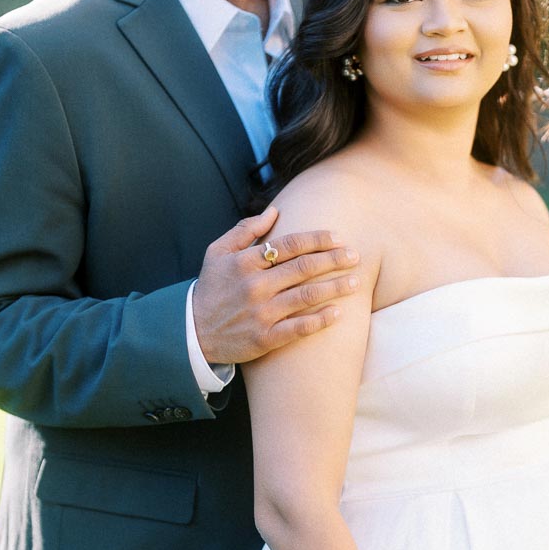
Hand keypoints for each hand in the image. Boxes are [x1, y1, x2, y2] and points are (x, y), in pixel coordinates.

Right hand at [192, 205, 359, 364]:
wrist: (192, 332)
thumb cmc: (210, 288)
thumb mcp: (218, 252)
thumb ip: (245, 229)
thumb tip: (275, 210)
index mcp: (245, 262)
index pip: (289, 245)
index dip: (317, 239)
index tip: (339, 238)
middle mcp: (255, 286)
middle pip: (303, 268)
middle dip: (334, 259)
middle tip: (355, 256)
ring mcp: (261, 313)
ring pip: (306, 296)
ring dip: (335, 287)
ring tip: (356, 282)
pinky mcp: (265, 338)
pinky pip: (299, 328)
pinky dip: (321, 320)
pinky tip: (339, 312)